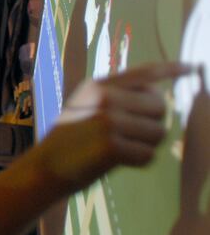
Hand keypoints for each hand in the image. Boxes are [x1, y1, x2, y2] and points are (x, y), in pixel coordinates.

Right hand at [35, 62, 191, 192]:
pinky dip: (138, 162)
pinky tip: (116, 162)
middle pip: (159, 107)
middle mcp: (104, 98)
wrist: (43, 167)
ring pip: (158, 132)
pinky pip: (149, 155)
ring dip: (146, 145)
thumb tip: (158, 95)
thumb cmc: (68, 140)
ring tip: (120, 149)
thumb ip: (115, 96)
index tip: (192, 67)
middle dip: (152, 124)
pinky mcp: (111, 146)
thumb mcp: (84, 106)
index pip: (143, 72)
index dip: (171, 69)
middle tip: (129, 136)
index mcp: (98, 86)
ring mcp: (108, 121)